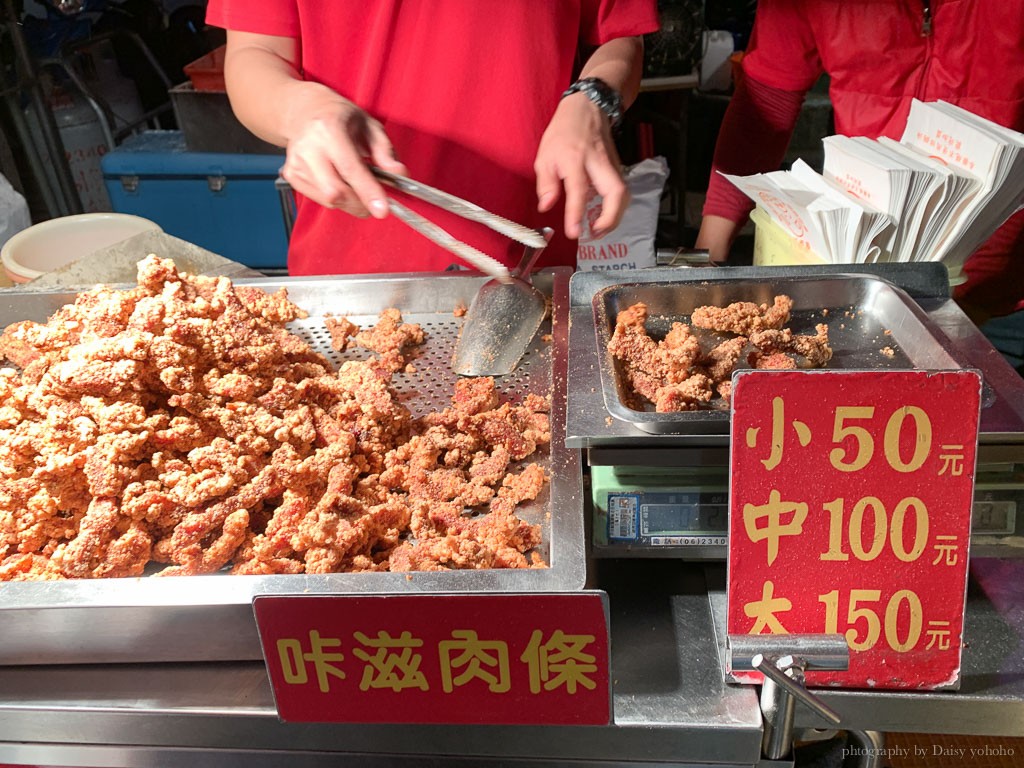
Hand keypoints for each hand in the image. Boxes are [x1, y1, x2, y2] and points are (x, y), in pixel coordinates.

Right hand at [280, 83, 407, 217]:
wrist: (304, 111)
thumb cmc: (339, 117)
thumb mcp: (369, 126)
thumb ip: (385, 151)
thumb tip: (399, 174)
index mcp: (329, 129)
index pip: (350, 168)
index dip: (368, 191)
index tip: (382, 210)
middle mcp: (308, 147)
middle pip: (336, 191)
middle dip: (361, 203)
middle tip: (375, 200)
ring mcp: (296, 162)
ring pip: (329, 200)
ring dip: (350, 201)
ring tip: (356, 185)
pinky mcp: (291, 175)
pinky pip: (319, 199)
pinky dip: (336, 199)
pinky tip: (339, 182)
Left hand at [534, 93, 628, 238]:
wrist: (588, 108)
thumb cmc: (563, 132)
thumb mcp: (544, 156)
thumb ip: (546, 184)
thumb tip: (546, 207)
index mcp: (575, 159)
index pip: (578, 190)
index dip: (576, 214)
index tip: (574, 233)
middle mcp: (598, 163)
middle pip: (616, 193)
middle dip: (610, 219)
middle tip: (596, 233)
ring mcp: (611, 165)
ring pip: (623, 194)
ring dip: (615, 216)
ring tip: (599, 229)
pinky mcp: (617, 168)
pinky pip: (621, 191)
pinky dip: (615, 207)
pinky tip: (603, 216)